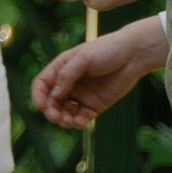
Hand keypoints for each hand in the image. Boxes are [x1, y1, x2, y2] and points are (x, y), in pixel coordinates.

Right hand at [31, 18, 166, 127]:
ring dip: (63, 119)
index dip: (38, 96)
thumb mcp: (83, 58)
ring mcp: (81, 95)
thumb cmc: (107, 50)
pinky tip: (82, 120)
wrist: (133, 55)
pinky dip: (78, 122)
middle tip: (57, 118)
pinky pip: (81, 118)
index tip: (41, 106)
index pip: (42, 84)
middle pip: (51, 102)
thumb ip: (67, 75)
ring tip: (70, 121)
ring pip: (64, 113)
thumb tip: (53, 95)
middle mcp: (69, 83)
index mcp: (62, 68)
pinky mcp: (94, 105)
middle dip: (51, 112)